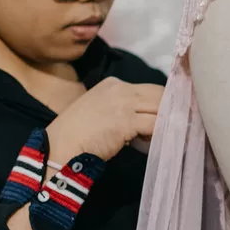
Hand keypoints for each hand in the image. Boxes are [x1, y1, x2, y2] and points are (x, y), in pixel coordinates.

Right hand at [47, 78, 162, 162]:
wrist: (61, 146)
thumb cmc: (79, 133)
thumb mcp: (100, 109)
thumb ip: (123, 107)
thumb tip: (147, 118)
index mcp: (113, 84)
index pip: (149, 89)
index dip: (159, 104)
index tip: (160, 118)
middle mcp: (120, 89)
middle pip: (159, 94)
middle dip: (167, 111)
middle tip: (167, 128)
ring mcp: (124, 103)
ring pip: (160, 107)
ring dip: (165, 122)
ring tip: (159, 136)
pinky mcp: (127, 121)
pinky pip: (155, 124)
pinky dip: (160, 133)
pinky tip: (154, 142)